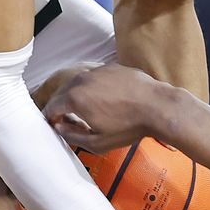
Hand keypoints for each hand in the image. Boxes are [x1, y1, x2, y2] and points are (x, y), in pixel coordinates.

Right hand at [42, 64, 173, 152]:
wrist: (158, 107)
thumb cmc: (129, 126)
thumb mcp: (98, 142)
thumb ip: (73, 136)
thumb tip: (60, 128)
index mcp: (75, 98)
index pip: (51, 107)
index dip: (51, 119)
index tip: (57, 126)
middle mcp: (82, 80)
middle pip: (63, 93)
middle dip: (62, 107)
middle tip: (70, 121)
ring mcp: (98, 70)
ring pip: (79, 83)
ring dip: (78, 95)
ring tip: (88, 111)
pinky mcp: (112, 67)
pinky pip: (95, 77)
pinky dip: (94, 87)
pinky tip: (105, 99)